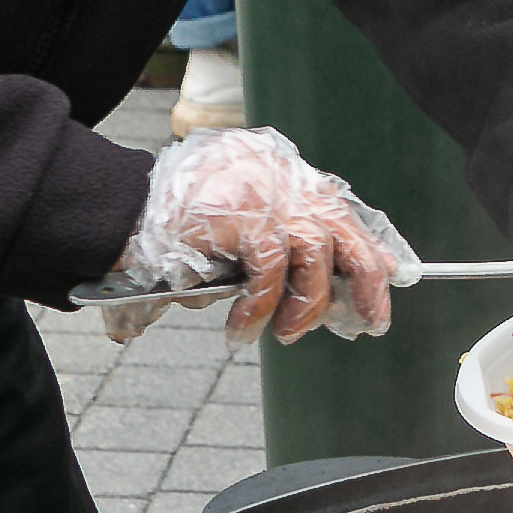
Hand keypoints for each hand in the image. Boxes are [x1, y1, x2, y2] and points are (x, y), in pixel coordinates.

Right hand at [104, 126, 417, 347]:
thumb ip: (275, 247)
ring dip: (305, 305)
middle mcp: (281, 179)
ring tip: (285, 335)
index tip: (391, 278)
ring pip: (315, 253)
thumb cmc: (174, 221)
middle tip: (369, 324)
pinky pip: (270, 270)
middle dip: (366, 280)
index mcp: (283, 177)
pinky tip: (243, 329)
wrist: (122, 208)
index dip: (369, 249)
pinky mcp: (243, 216)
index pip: (340, 211)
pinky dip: (262, 307)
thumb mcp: (235, 231)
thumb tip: (326, 285)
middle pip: (344, 228)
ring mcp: (265, 194)